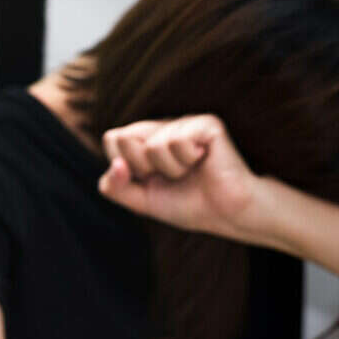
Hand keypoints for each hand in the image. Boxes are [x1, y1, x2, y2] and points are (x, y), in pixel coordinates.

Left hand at [97, 114, 264, 241]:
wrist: (227, 215)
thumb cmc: (188, 204)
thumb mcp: (140, 200)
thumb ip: (115, 187)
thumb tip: (115, 164)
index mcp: (146, 139)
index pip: (112, 139)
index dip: (124, 167)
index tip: (148, 179)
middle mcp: (164, 126)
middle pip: (125, 137)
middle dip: (143, 168)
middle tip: (169, 176)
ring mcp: (185, 122)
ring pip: (153, 145)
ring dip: (170, 170)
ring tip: (190, 171)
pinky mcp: (206, 124)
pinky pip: (176, 141)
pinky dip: (186, 161)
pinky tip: (203, 162)